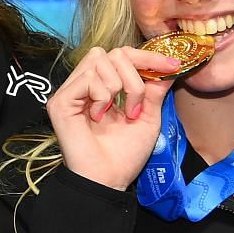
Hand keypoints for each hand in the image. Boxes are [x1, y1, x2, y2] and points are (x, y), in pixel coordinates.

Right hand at [46, 45, 182, 189]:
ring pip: (100, 60)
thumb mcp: (148, 117)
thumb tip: (169, 64)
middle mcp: (86, 86)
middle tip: (136, 106)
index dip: (148, 56)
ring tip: (117, 114)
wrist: (109, 180)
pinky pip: (87, 78)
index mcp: (105, 87)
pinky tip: (99, 116)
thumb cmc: (125, 155)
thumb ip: (154, 90)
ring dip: (118, 87)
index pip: (123, 55)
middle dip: (134, 75)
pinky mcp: (60, 102)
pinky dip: (101, 95)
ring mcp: (71, 92)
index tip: (173, 66)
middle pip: (113, 52)